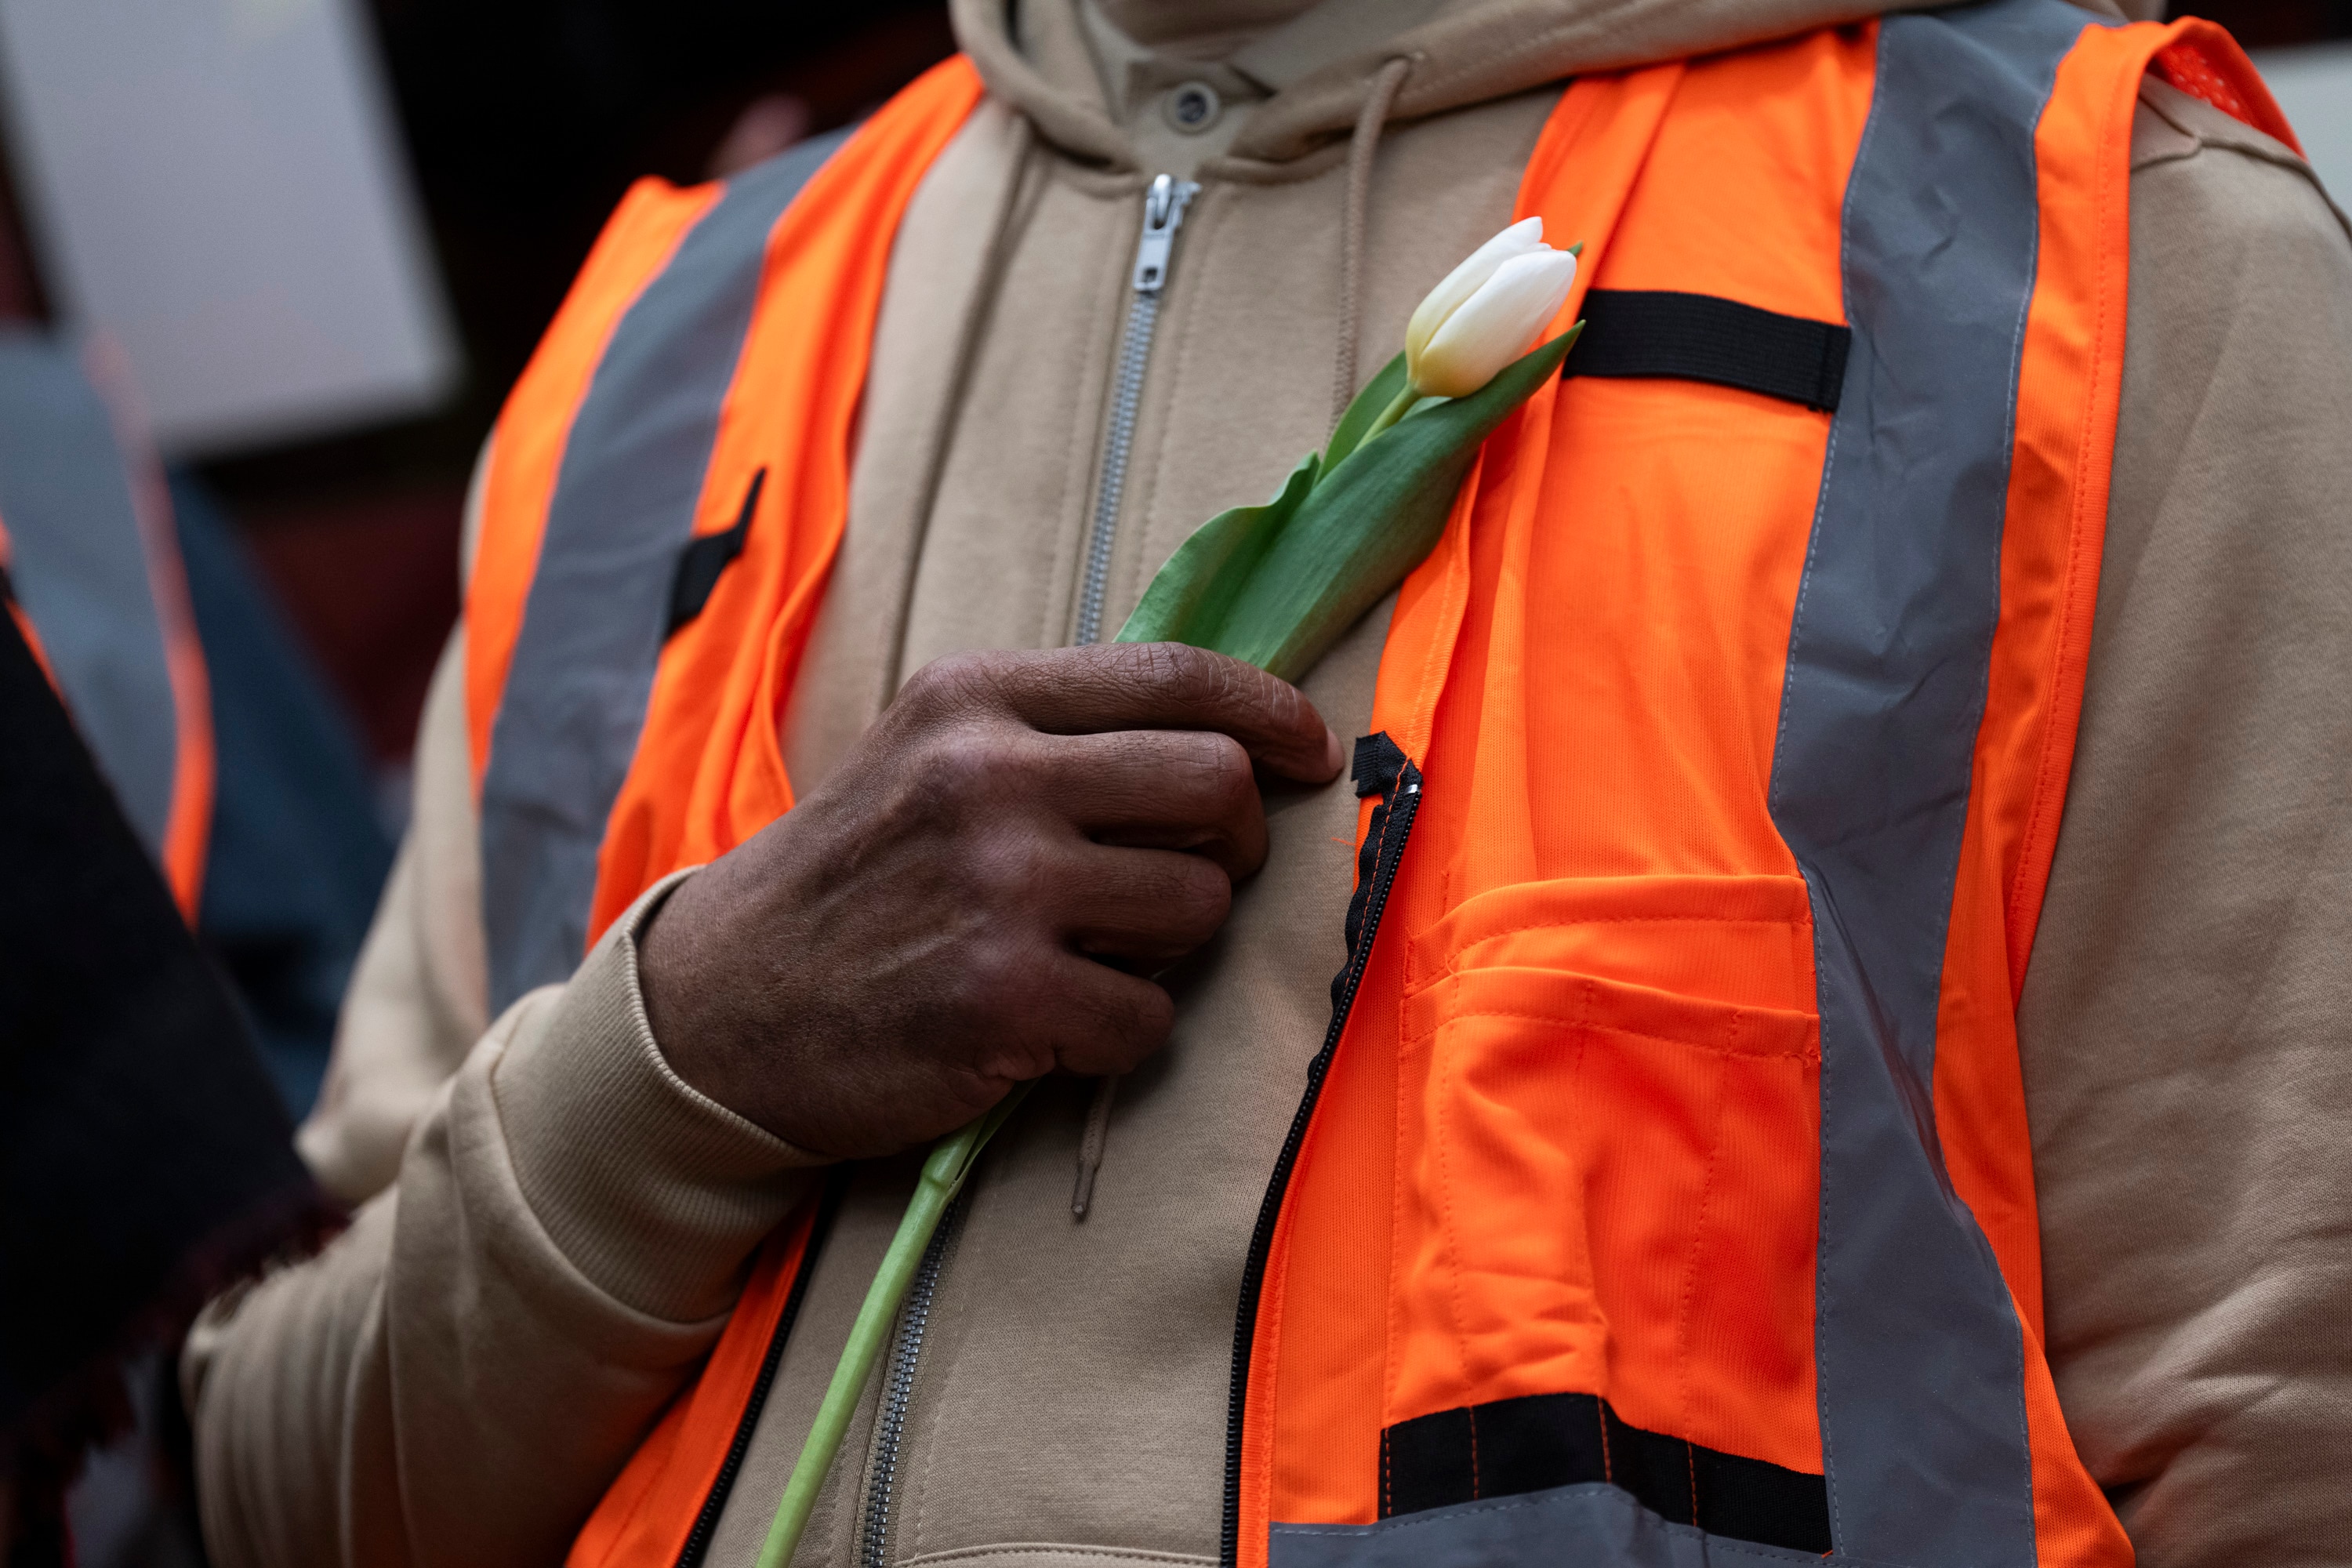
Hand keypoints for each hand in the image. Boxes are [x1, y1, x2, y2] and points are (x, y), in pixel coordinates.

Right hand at [637, 643, 1343, 1158]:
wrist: (716, 1012)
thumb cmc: (849, 884)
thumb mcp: (925, 758)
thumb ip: (1049, 733)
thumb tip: (1223, 733)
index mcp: (977, 698)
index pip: (1177, 675)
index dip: (1270, 715)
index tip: (1306, 752)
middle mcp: (989, 776)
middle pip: (1218, 785)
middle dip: (1234, 841)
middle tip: (1189, 875)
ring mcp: (998, 885)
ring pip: (1199, 904)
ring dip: (1170, 945)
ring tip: (1094, 953)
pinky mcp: (1003, 996)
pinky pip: (1149, 1015)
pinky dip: (1119, 1033)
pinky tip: (1051, 1025)